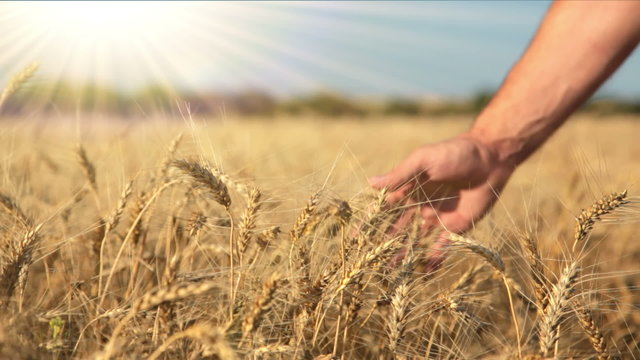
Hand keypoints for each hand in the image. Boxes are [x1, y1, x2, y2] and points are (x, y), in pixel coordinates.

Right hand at [368, 132, 513, 270]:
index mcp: (409, 189)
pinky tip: (425, 272)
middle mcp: (421, 205)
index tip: (356, 238)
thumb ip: (400, 174)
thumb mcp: (423, 160)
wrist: (490, 158)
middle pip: (399, 228)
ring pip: (417, 239)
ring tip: (393, 271)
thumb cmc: (454, 152)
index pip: (385, 209)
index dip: (371, 222)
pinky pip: (443, 245)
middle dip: (386, 244)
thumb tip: (370, 183)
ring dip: (406, 254)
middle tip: (371, 261)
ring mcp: (438, 216)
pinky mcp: (457, 226)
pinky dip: (434, 258)